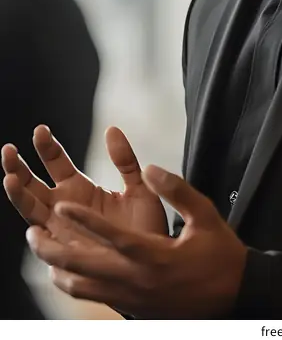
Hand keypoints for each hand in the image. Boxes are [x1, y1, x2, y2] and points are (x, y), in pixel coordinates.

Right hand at [2, 125, 167, 240]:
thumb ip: (125, 160)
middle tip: (9, 149)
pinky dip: (36, 237)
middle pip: (32, 185)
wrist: (156, 263)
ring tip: (9, 178)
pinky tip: (32, 226)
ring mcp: (61, 231)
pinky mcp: (66, 254)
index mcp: (80, 188)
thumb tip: (112, 129)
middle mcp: (64, 208)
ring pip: (31, 211)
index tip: (41, 130)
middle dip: (18, 168)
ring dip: (18, 195)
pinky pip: (45, 246)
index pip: (56, 162)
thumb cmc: (147, 226)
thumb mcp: (139, 187)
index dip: (47, 147)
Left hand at [25, 166, 247, 318]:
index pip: (111, 236)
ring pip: (84, 287)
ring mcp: (133, 297)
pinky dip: (75, 284)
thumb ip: (176, 188)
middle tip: (32, 232)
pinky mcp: (135, 308)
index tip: (61, 204)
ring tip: (42, 250)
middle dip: (53, 250)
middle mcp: (137, 279)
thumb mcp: (205, 213)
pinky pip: (95, 297)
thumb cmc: (220, 252)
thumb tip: (150, 166)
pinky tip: (66, 272)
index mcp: (154, 255)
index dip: (84, 219)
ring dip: (59, 268)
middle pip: (84, 268)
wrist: (235, 295)